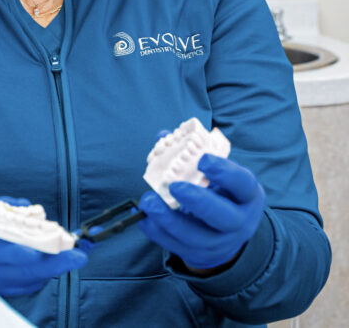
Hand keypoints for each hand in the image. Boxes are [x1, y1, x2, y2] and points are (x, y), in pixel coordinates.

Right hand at [0, 196, 87, 296]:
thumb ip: (2, 206)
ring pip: (30, 280)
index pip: (0, 251)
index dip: (22, 251)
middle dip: (53, 263)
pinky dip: (43, 273)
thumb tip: (28, 206)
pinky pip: (29, 284)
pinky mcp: (4, 291)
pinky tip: (54, 262)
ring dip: (54, 268)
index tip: (43, 248)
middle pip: (23, 270)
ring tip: (73, 256)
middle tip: (78, 255)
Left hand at [138, 154, 265, 270]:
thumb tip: (163, 135)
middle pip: (223, 217)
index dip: (225, 172)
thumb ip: (192, 155)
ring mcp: (220, 242)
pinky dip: (156, 232)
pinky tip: (142, 217)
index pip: (242, 184)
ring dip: (169, 220)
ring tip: (148, 202)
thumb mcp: (217, 175)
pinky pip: (176, 246)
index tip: (202, 160)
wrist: (225, 234)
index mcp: (246, 195)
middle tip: (174, 186)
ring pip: (196, 237)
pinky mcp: (199, 254)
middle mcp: (239, 221)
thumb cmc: (219, 193)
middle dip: (198, 201)